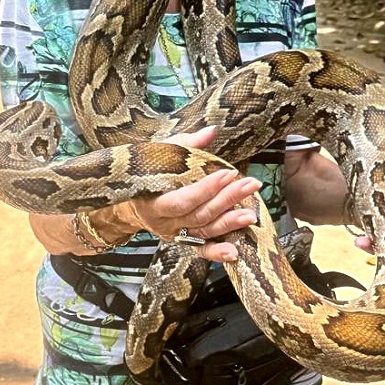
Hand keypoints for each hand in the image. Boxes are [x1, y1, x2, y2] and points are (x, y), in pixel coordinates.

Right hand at [120, 126, 260, 263]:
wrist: (133, 202)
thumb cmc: (149, 173)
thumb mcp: (162, 155)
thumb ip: (186, 144)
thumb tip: (210, 131)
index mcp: (154, 201)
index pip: (183, 199)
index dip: (206, 188)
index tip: (229, 173)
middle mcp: (164, 223)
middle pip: (199, 214)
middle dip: (227, 200)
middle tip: (249, 185)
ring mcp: (175, 235)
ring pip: (204, 231)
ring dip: (229, 224)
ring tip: (251, 215)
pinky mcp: (183, 243)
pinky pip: (201, 251)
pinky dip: (216, 253)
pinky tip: (234, 253)